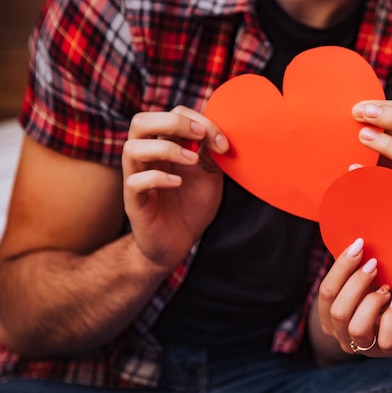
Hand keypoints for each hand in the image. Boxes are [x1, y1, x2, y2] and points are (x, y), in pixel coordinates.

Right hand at [122, 106, 227, 268]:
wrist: (180, 242)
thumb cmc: (193, 204)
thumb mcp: (209, 173)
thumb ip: (210, 151)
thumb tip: (220, 128)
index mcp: (165, 144)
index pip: (172, 114)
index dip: (198, 120)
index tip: (222, 142)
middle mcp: (147, 157)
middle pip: (141, 121)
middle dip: (173, 122)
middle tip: (199, 135)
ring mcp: (137, 177)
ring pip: (131, 148)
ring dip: (165, 148)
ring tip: (192, 161)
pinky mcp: (134, 201)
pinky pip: (135, 182)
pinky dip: (157, 178)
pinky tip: (178, 184)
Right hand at [317, 237, 391, 357]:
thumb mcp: (370, 278)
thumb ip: (354, 267)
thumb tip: (351, 242)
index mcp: (331, 316)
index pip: (325, 293)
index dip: (340, 268)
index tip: (359, 244)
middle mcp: (344, 335)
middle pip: (337, 311)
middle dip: (356, 283)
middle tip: (375, 264)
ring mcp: (367, 347)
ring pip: (356, 328)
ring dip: (371, 302)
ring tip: (386, 289)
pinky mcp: (391, 351)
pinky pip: (385, 340)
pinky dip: (391, 317)